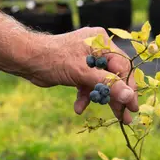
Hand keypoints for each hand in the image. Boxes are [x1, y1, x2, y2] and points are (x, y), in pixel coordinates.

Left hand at [22, 27, 138, 124]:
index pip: (122, 66)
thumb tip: (129, 96)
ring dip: (101, 99)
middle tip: (125, 117)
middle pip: (113, 76)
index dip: (128, 87)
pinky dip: (85, 96)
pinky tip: (79, 108)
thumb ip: (107, 84)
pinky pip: (87, 85)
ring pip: (101, 83)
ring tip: (111, 117)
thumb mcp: (82, 73)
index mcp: (101, 42)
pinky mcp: (77, 70)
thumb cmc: (54, 60)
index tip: (132, 106)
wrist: (26, 60)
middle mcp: (96, 49)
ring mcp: (86, 60)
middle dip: (117, 97)